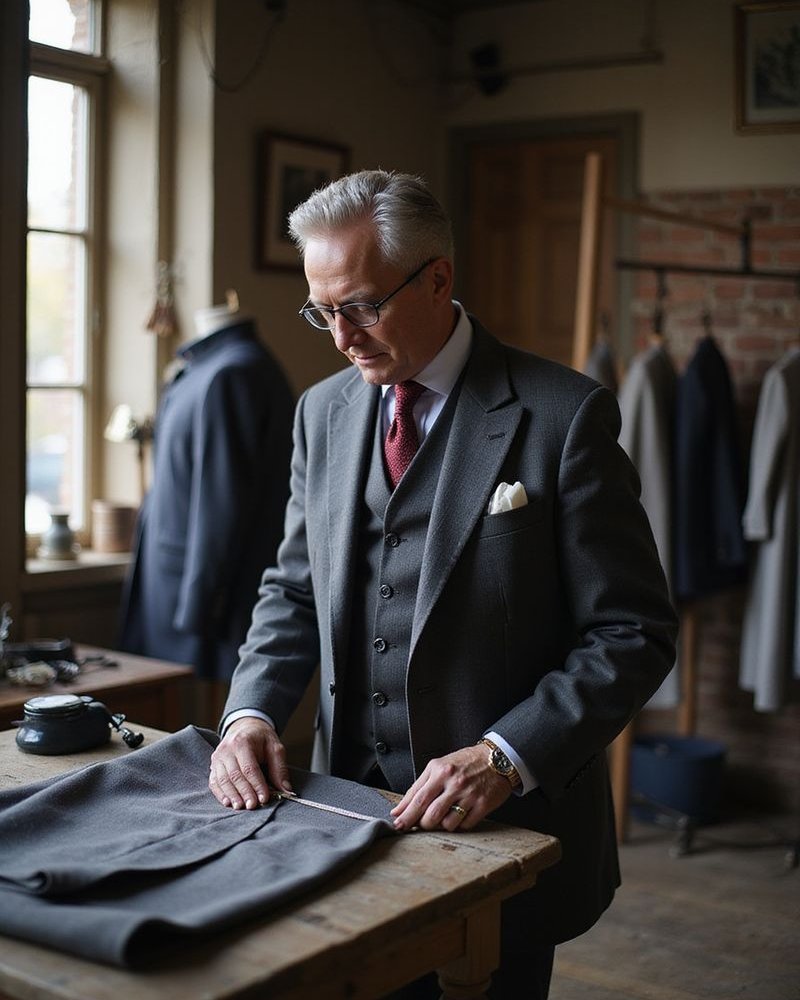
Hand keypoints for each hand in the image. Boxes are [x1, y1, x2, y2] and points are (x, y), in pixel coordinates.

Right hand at [208, 717, 291, 809]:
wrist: (245, 727)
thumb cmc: (261, 738)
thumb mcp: (275, 747)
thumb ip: (280, 769)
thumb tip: (286, 790)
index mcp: (243, 742)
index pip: (249, 768)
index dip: (257, 785)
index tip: (264, 798)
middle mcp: (227, 749)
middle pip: (235, 775)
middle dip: (245, 792)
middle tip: (252, 805)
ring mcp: (218, 757)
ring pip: (223, 780)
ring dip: (232, 795)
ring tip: (240, 807)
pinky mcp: (213, 765)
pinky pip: (214, 782)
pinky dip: (220, 794)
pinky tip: (228, 803)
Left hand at [390, 745, 512, 831]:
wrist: (497, 758)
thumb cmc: (465, 763)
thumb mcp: (439, 767)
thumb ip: (418, 787)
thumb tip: (399, 810)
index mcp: (440, 771)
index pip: (417, 798)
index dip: (405, 815)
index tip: (397, 825)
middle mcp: (454, 782)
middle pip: (430, 815)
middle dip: (422, 824)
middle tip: (422, 824)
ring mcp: (469, 794)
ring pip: (447, 824)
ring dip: (442, 825)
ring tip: (445, 815)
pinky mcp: (483, 804)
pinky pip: (465, 825)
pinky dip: (460, 825)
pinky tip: (461, 814)